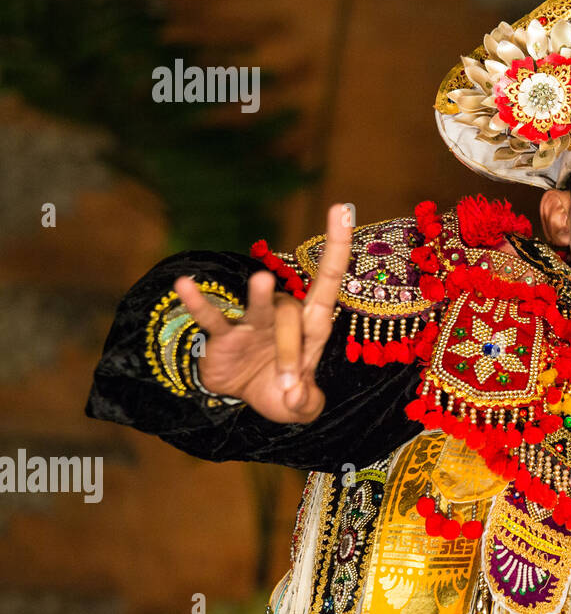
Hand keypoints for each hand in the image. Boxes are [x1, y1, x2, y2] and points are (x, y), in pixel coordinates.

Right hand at [173, 204, 352, 422]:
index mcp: (312, 326)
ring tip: (260, 281)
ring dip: (261, 303)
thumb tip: (296, 397)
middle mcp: (284, 316)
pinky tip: (184, 285)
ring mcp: (252, 322)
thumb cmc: (280, 390)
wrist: (243, 398)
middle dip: (292, 352)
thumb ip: (307, 404)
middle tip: (290, 388)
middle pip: (294, 316)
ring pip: (262, 310)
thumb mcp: (301, 406)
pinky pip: (211, 317)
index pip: (329, 280)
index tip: (344, 208)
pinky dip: (200, 303)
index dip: (337, 245)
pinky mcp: (223, 335)